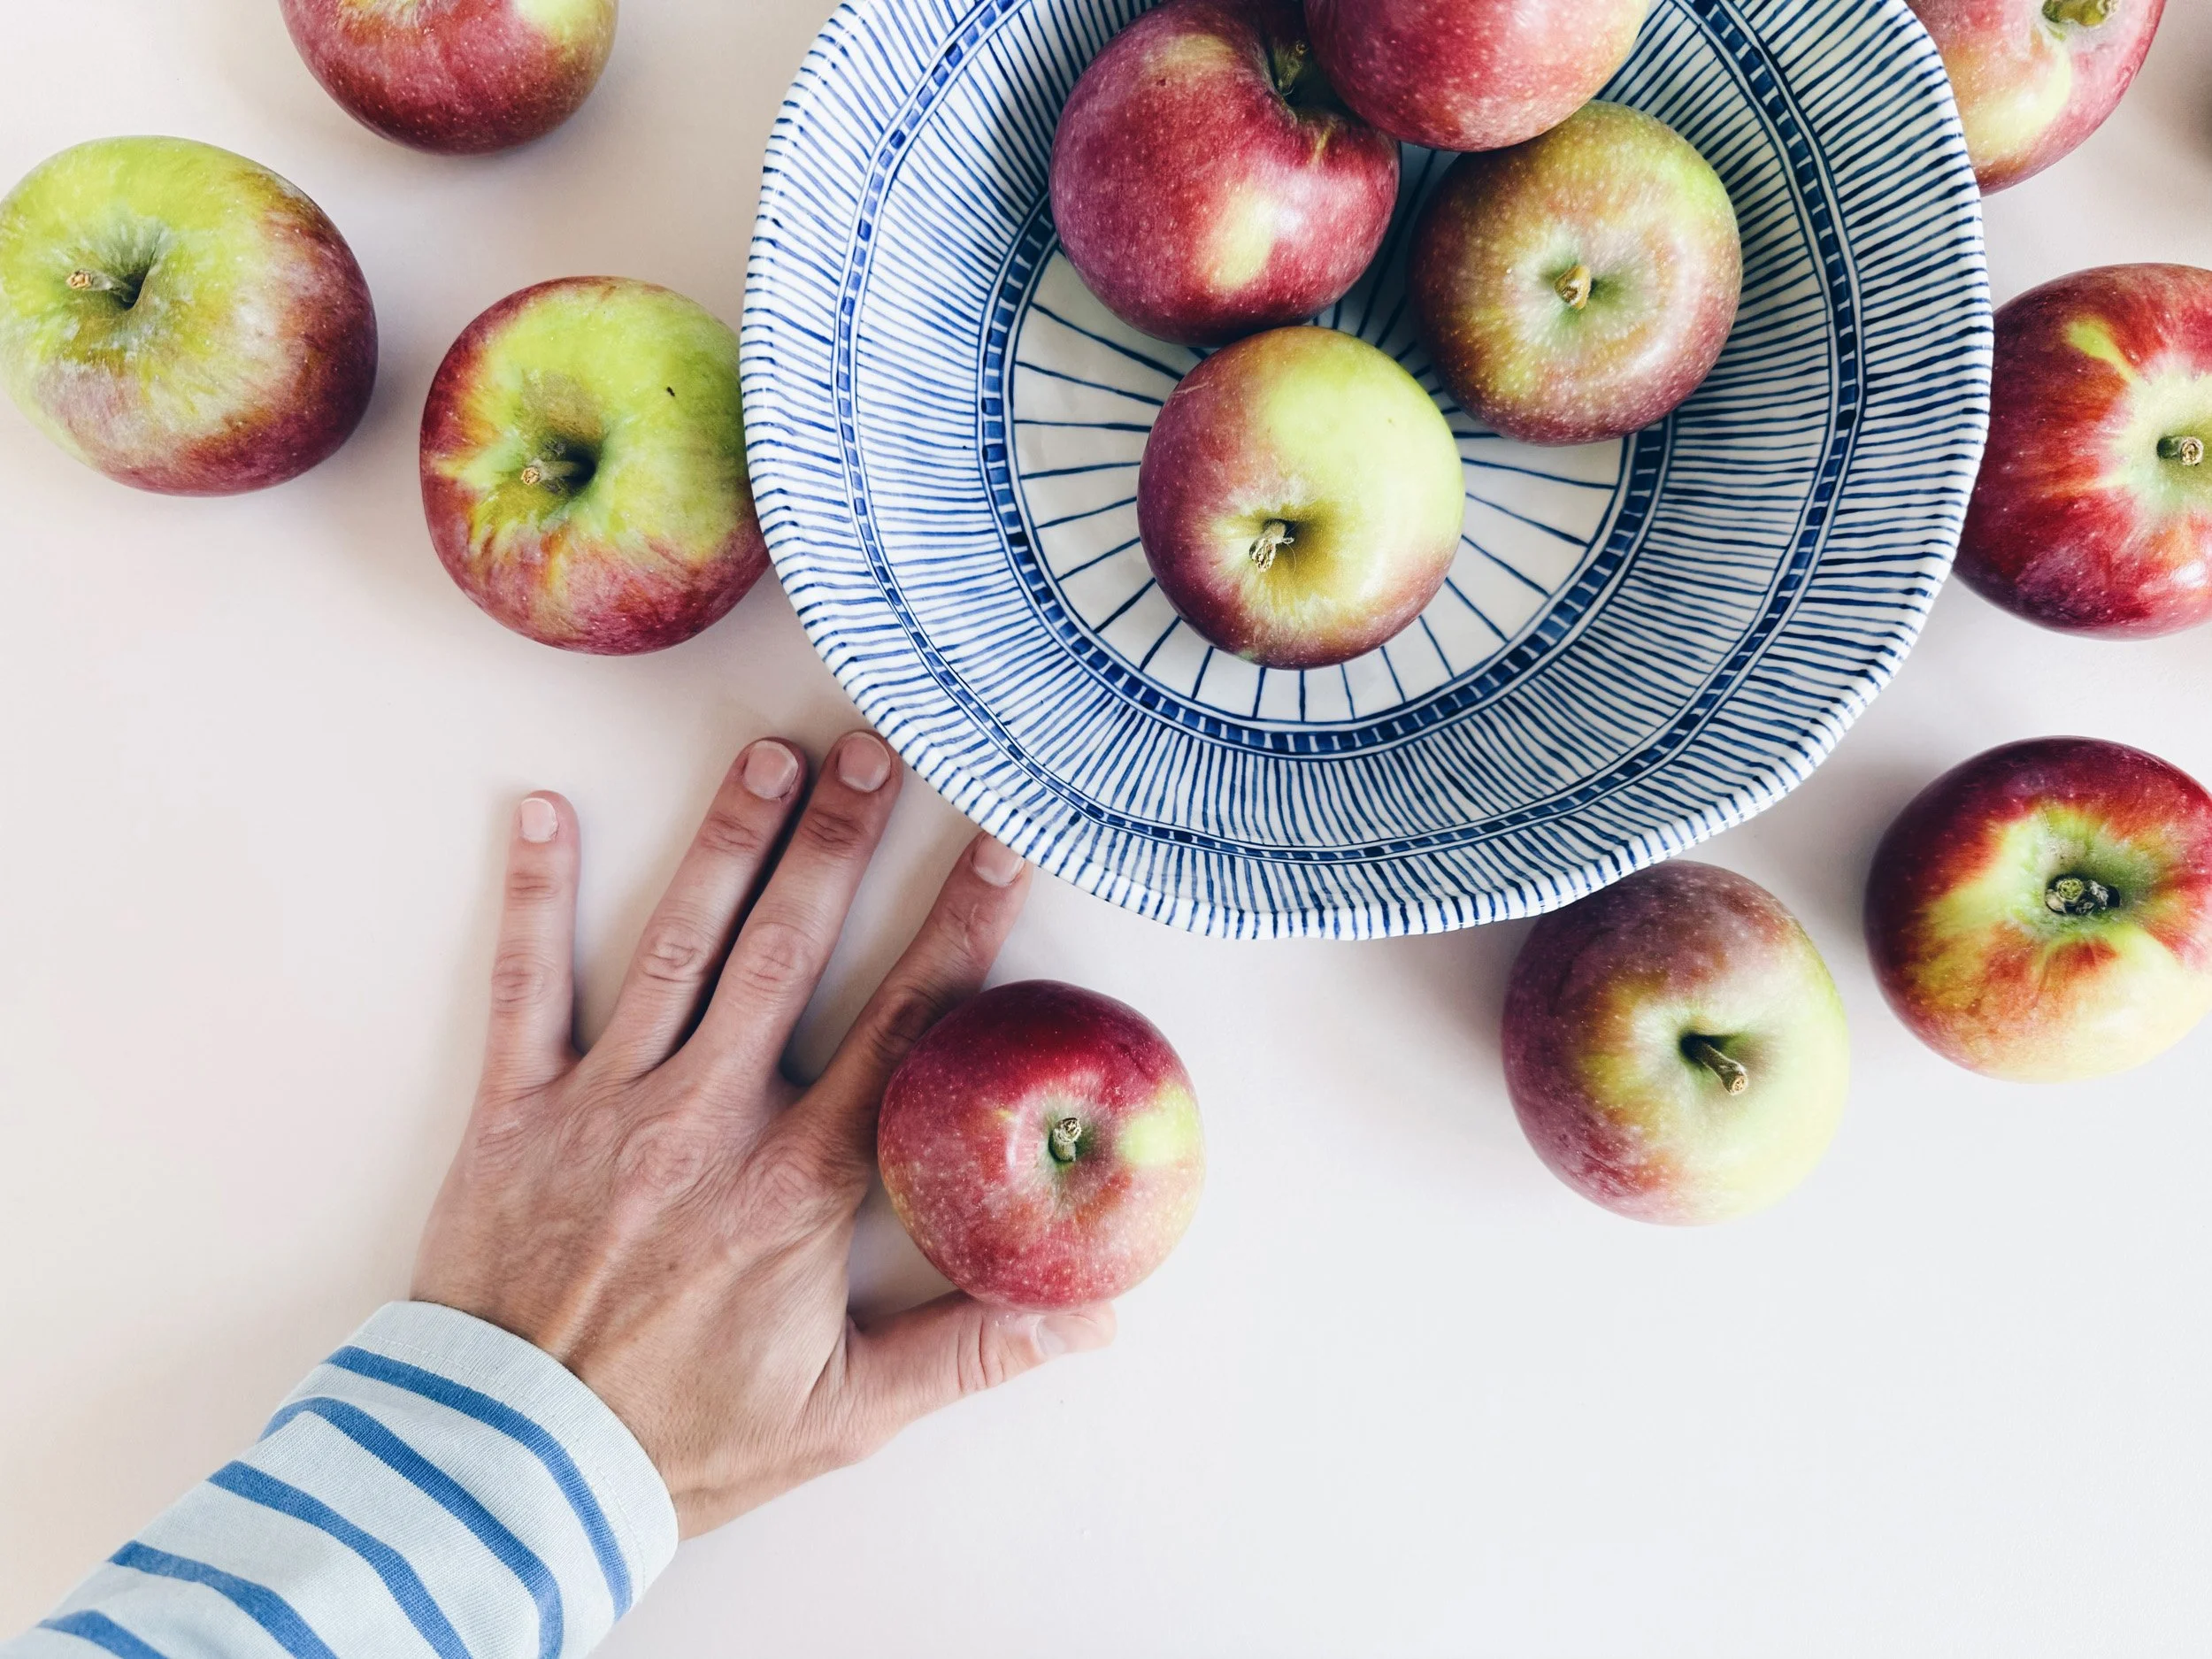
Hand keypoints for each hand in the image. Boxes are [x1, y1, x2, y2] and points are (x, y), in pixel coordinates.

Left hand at [411, 731, 1115, 1536]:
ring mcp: (607, 1105)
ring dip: (727, 841)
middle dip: (842, 843)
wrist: (514, 1476)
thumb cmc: (682, 1443)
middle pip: (789, 951)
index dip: (960, 929)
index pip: (904, 1028)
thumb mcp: (848, 1414)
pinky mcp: (516, 1113)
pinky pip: (525, 988)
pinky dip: (532, 897)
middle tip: (878, 749)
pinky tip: (542, 811)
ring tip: (769, 756)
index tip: (998, 846)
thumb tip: (1095, 1315)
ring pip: (679, 946)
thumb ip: (975, 1352)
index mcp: (799, 1183)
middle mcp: (709, 1119)